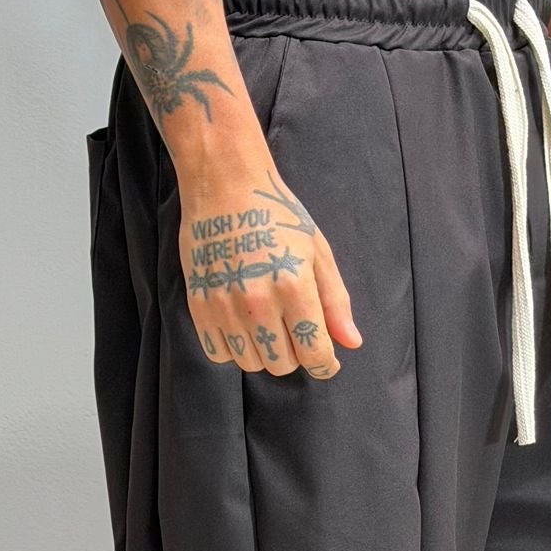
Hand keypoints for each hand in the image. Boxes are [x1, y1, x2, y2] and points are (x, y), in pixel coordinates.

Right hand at [178, 165, 361, 376]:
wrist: (225, 185)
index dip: (325, 364)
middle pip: (282, 364)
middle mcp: (258, 301)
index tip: (326, 361)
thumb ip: (335, 301)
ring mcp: (224, 305)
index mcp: (294, 286)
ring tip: (267, 324)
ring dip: (264, 352)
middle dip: (295, 354)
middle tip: (294, 330)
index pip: (314, 353)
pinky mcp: (199, 304)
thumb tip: (351, 343)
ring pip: (250, 363)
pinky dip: (233, 349)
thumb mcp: (317, 252)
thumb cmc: (277, 214)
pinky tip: (242, 326)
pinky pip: (217, 353)